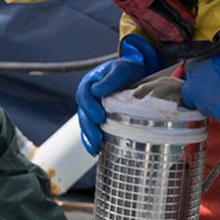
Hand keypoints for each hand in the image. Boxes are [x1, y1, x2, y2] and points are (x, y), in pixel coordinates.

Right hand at [75, 35, 163, 153]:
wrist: (136, 71)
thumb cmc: (126, 69)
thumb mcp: (119, 70)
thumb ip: (109, 80)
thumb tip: (96, 91)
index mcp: (89, 84)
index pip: (84, 96)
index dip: (90, 108)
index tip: (100, 118)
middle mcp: (88, 98)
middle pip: (83, 114)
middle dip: (89, 128)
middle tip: (98, 138)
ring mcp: (93, 109)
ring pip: (86, 124)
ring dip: (89, 137)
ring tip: (96, 148)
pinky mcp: (100, 118)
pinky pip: (92, 130)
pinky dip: (93, 141)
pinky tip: (98, 150)